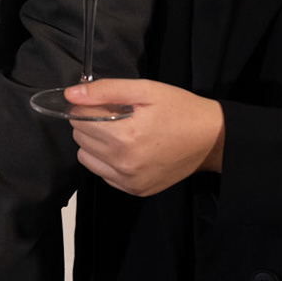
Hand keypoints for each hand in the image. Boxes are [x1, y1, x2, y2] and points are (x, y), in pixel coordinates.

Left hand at [67, 78, 224, 195]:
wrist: (212, 139)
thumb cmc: (180, 110)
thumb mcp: (145, 90)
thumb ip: (105, 91)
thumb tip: (70, 95)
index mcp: (126, 137)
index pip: (78, 119)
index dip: (87, 106)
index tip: (104, 102)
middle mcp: (124, 164)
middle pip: (80, 138)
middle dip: (91, 123)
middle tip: (118, 115)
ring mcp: (130, 181)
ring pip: (86, 158)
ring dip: (96, 143)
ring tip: (122, 132)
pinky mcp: (135, 190)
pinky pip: (103, 173)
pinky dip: (107, 160)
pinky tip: (128, 149)